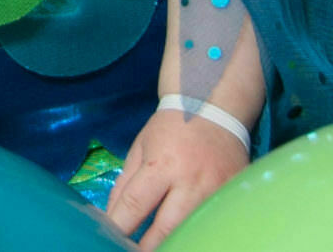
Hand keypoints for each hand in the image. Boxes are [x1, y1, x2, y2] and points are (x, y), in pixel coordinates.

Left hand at [105, 107, 249, 246]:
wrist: (214, 109)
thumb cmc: (170, 129)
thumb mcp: (139, 148)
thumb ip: (125, 183)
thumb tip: (113, 215)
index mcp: (161, 165)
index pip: (137, 203)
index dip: (121, 225)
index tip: (110, 238)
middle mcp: (191, 181)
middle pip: (169, 226)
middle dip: (150, 246)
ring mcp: (218, 190)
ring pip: (195, 229)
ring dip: (176, 242)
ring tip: (159, 248)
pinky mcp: (236, 194)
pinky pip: (216, 221)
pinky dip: (202, 233)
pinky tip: (189, 239)